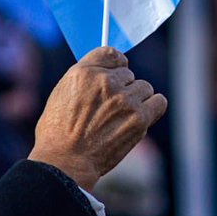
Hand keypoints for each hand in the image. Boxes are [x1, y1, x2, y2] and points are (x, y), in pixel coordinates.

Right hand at [28, 47, 166, 192]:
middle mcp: (105, 82)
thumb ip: (85, 79)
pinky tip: (141, 118)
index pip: (111, 53)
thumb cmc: (57, 133)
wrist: (65, 162)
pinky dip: (152, 109)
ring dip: (137, 100)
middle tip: (111, 109)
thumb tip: (105, 72)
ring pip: (144, 88)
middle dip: (122, 89)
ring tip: (122, 118)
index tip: (117, 74)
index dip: (116, 65)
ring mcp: (124, 99)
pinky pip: (158, 102)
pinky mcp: (139, 118)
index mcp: (83, 72)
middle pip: (128, 74)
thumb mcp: (62, 94)